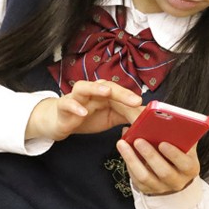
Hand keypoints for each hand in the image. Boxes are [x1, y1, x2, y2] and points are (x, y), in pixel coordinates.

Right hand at [26, 80, 142, 141]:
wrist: (61, 122)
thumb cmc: (87, 116)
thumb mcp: (110, 117)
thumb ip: (126, 115)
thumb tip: (147, 116)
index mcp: (104, 94)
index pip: (120, 93)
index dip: (133, 100)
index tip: (146, 108)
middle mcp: (91, 91)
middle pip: (106, 86)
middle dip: (121, 93)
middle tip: (135, 100)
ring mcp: (76, 97)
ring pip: (84, 87)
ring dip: (95, 88)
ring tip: (106, 92)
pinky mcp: (63, 106)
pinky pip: (67, 104)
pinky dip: (75, 106)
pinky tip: (82, 112)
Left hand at [116, 133, 200, 194]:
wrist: (173, 174)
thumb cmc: (179, 153)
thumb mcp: (184, 145)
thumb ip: (180, 135)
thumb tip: (170, 120)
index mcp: (190, 168)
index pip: (185, 164)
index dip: (174, 154)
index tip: (162, 143)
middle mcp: (177, 181)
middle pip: (164, 172)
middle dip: (150, 155)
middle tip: (138, 140)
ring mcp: (161, 187)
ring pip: (145, 176)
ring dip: (133, 159)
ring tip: (123, 143)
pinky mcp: (146, 189)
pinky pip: (135, 178)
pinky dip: (128, 163)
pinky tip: (123, 150)